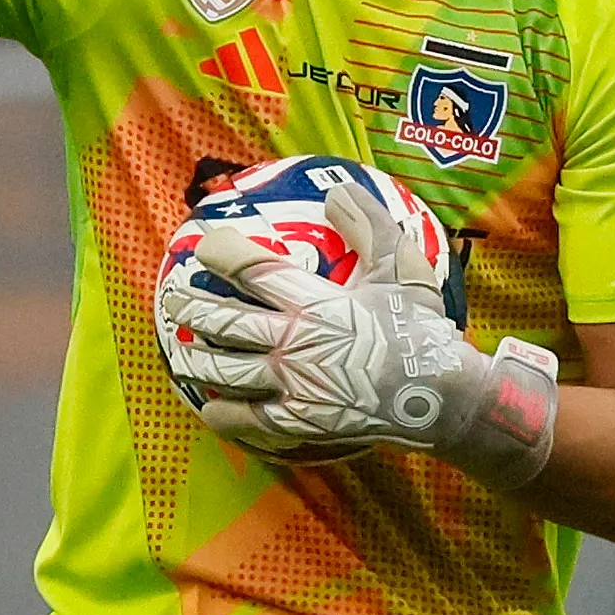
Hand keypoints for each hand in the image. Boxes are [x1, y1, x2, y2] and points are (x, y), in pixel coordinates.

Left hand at [155, 184, 554, 490]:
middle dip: (191, 308)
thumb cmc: (422, 331)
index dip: (222, 255)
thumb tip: (336, 191)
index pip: (252, 271)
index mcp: (314, 303)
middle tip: (172, 299)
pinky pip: (249, 420)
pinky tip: (211, 407)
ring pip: (226, 371)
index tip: (204, 247)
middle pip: (225, 322)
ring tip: (180, 351)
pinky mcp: (300, 424)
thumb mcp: (402, 268)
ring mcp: (293, 386)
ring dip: (196, 360)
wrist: (441, 398)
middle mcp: (293, 344)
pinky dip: (224, 414)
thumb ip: (368, 225)